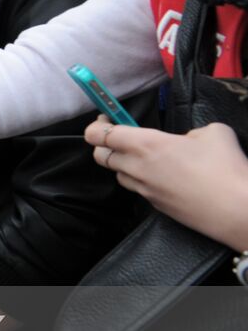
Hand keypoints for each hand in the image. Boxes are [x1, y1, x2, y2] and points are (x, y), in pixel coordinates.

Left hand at [87, 118, 247, 251]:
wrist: (238, 210)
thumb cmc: (225, 168)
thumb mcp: (212, 132)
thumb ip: (191, 131)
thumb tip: (187, 139)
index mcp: (145, 145)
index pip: (100, 135)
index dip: (96, 126)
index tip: (105, 120)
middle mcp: (137, 168)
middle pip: (100, 156)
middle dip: (104, 145)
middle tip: (119, 136)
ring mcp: (145, 190)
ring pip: (118, 175)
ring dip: (123, 164)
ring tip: (142, 157)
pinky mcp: (156, 206)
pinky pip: (139, 189)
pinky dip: (142, 180)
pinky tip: (163, 177)